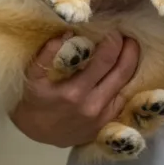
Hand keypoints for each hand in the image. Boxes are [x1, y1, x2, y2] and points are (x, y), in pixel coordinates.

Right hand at [9, 31, 140, 147]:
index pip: (105, 60)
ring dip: (131, 66)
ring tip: (129, 51)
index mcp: (75, 92)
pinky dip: (126, 84)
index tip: (114, 30)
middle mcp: (93, 106)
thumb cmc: (32, 100)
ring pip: (127, 87)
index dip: (114, 42)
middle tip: (129, 37)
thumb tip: (68, 33)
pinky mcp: (105, 126)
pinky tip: (124, 72)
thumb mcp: (33, 75)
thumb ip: (47, 53)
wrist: (33, 133)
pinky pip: (123, 101)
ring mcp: (102, 119)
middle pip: (123, 73)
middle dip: (130, 51)